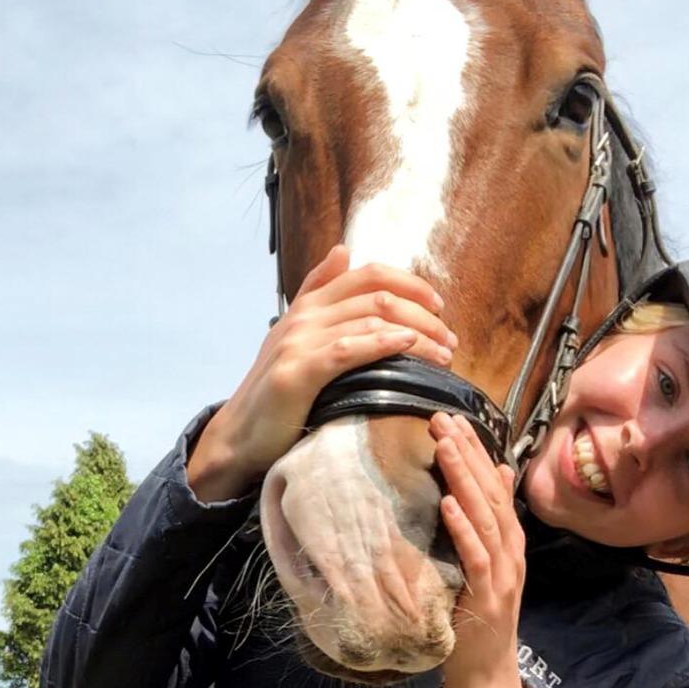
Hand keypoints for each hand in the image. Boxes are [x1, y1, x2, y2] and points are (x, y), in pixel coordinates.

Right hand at [187, 245, 457, 501]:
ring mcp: (299, 340)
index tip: (438, 305)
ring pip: (371, 318)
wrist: (239, 436)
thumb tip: (343, 251)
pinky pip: (350, 348)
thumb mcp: (297, 336)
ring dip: (417, 332)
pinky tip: (409, 345)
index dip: (409, 282)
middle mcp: (304, 314)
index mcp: (308, 303)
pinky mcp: (299, 370)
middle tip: (449, 339)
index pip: (367, 273)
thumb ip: (320, 294)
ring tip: (443, 353)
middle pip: (377, 294)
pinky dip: (384, 342)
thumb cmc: (278, 392)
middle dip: (423, 313)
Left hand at [430, 412, 526, 687]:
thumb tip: (498, 470)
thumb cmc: (479, 616)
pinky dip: (462, 529)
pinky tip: (447, 504)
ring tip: (444, 447)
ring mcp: (503, 574)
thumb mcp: (487, 562)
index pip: (494, 485)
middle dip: (467, 454)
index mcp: (510, 541)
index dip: (476, 451)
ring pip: (484, 518)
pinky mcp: (487, 596)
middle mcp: (511, 552)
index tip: (453, 419)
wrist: (487, 673)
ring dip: (463, 480)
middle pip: (490, 494)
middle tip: (441, 420)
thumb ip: (492, 519)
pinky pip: (475, 557)